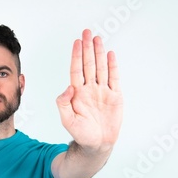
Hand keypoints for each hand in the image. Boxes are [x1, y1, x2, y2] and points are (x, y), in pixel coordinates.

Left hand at [56, 29, 122, 153]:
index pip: (76, 70)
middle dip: (87, 48)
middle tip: (87, 32)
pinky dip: (113, 66)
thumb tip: (68, 87)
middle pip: (88, 64)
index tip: (77, 42)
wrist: (97, 144)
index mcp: (77, 93)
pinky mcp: (114, 97)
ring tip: (98, 39)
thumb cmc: (81, 134)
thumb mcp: (67, 120)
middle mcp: (89, 89)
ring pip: (101, 68)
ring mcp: (102, 91)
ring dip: (99, 53)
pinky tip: (110, 55)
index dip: (76, 56)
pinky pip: (113, 78)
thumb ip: (63, 103)